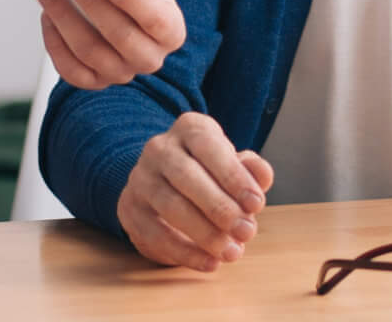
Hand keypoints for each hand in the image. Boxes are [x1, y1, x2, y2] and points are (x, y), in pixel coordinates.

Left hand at [34, 0, 184, 87]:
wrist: (123, 12)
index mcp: (170, 32)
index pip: (155, 20)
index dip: (132, 0)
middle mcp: (149, 58)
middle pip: (119, 36)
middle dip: (90, 1)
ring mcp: (121, 73)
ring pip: (89, 51)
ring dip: (63, 16)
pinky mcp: (94, 81)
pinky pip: (70, 69)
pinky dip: (55, 41)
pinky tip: (47, 16)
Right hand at [116, 113, 272, 271]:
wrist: (164, 185)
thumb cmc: (209, 174)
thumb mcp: (232, 165)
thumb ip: (250, 170)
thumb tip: (261, 177)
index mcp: (189, 129)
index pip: (208, 146)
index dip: (233, 175)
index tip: (256, 204)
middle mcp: (159, 148)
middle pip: (186, 175)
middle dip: (220, 207)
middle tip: (246, 232)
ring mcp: (141, 178)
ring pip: (171, 206)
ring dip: (205, 233)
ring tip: (232, 251)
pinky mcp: (130, 209)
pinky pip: (157, 234)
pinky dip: (186, 252)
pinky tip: (211, 262)